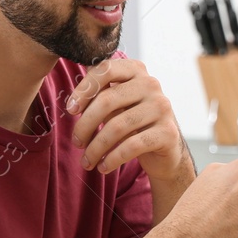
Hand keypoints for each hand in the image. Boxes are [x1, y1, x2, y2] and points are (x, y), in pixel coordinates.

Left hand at [65, 58, 190, 184]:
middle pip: (107, 101)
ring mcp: (161, 108)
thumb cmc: (134, 123)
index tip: (70, 110)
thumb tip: (73, 102)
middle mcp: (151, 85)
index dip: (83, 90)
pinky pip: (131, 146)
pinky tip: (103, 167)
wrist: (166, 150)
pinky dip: (112, 159)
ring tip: (87, 161)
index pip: (105, 70)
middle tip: (76, 142)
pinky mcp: (167, 133)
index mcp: (136, 71)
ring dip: (96, 148)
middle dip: (85, 125)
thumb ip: (99, 94)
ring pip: (117, 127)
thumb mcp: (117, 104)